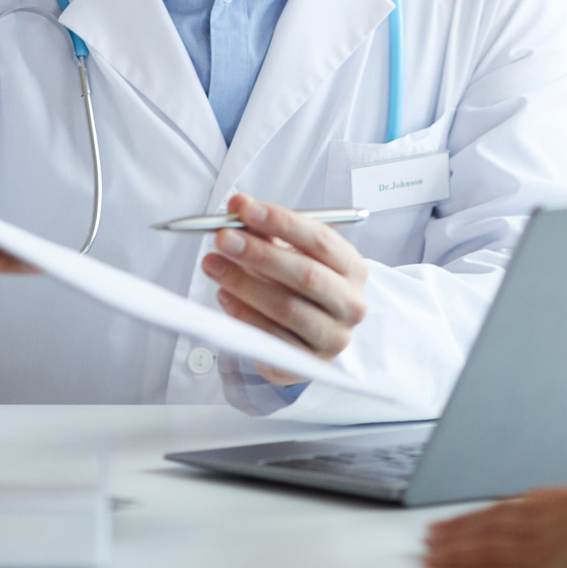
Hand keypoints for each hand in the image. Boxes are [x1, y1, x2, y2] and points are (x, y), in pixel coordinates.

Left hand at [202, 194, 368, 383]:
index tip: (246, 210)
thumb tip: (237, 203)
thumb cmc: (298, 287)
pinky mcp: (308, 364)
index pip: (320, 240)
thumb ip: (263, 227)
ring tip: (213, 265)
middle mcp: (351, 304)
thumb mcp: (286, 252)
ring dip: (244, 283)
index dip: (282, 222)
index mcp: (353, 269)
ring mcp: (333, 337)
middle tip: (223, 238)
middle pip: (306, 275)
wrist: (308, 339)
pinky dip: (244, 315)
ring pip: (287, 308)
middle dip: (259, 254)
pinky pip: (273, 338)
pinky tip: (224, 296)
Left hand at [422, 478, 566, 567]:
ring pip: (482, 535)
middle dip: (461, 526)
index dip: (486, 515)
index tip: (469, 520)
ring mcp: (534, 530)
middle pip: (490, 517)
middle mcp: (539, 509)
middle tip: (434, 533)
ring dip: (453, 541)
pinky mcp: (533, 552)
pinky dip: (461, 557)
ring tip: (431, 549)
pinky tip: (443, 561)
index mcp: (557, 498)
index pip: (511, 507)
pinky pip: (488, 555)